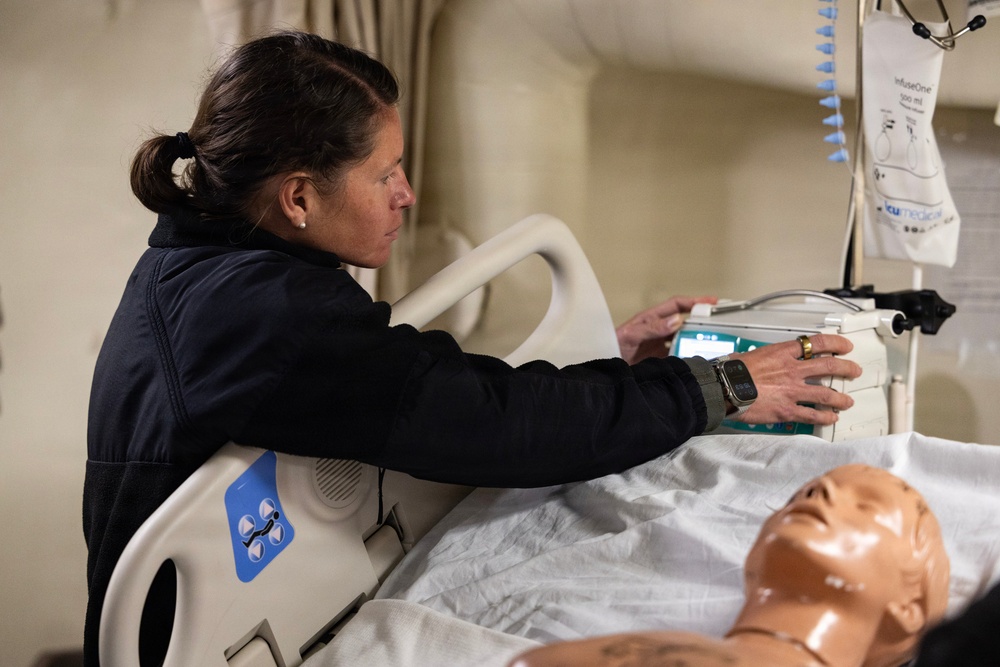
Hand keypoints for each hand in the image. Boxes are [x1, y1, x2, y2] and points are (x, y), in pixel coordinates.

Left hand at [617, 296, 716, 364]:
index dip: (695, 302)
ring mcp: (661, 346)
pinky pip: (680, 356)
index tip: (712, 302)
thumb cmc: (612, 347)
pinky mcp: (661, 361)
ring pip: (685, 339)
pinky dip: (690, 357)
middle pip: (685, 322)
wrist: (606, 373)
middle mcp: (659, 331)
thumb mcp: (631, 335)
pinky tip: (698, 361)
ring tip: (714, 343)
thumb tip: (677, 320)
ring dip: (698, 340)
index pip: (677, 305)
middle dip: (702, 321)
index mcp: (651, 319)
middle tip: (721, 324)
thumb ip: (652, 328)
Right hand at [731, 333, 862, 425]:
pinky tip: (832, 418)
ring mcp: (793, 391)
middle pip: (830, 366)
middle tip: (854, 371)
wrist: (723, 389)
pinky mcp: (788, 410)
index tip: (845, 346)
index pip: (817, 343)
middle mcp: (793, 370)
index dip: (836, 343)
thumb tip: (765, 361)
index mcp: (783, 352)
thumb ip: (766, 358)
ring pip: (827, 394)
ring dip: (841, 398)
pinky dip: (826, 417)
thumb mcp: (752, 355)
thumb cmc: (732, 373)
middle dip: (847, 368)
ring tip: (847, 401)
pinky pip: (814, 415)